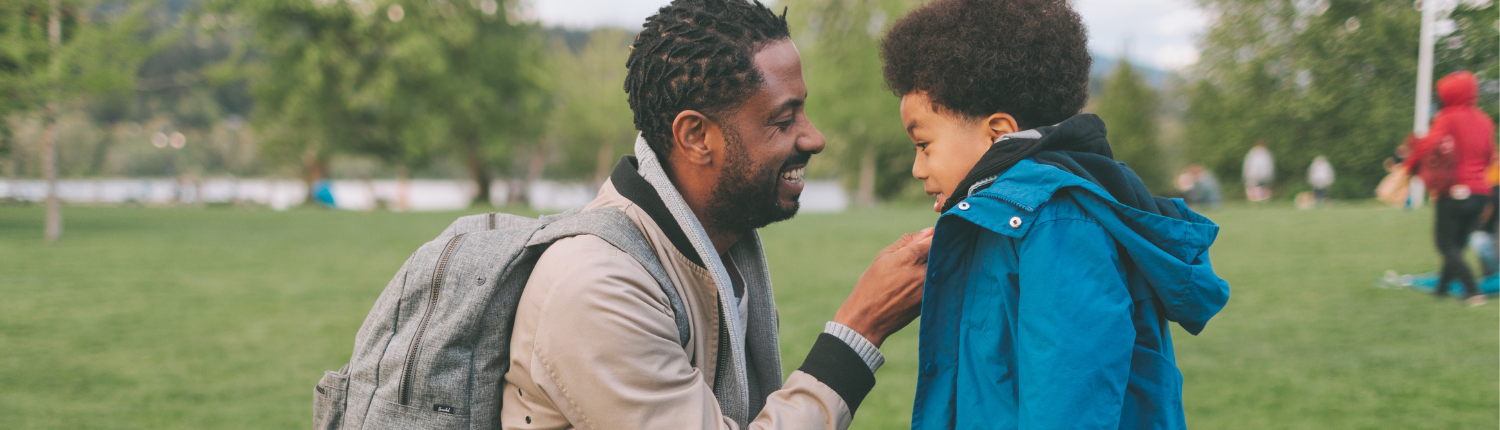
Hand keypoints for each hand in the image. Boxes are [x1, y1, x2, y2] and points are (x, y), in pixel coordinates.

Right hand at [833, 227, 933, 347]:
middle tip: (930, 252)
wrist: (868, 319)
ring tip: (922, 270)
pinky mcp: (932, 300)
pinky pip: (940, 284)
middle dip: (941, 249)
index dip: (937, 235)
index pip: (937, 237)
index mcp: (912, 256)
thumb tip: (928, 231)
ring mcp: (930, 287)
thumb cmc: (871, 285)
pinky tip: (921, 283)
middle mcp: (925, 271)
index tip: (934, 236)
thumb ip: (907, 241)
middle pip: (944, 253)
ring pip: (944, 269)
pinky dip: (937, 280)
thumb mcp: (884, 256)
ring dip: (939, 265)